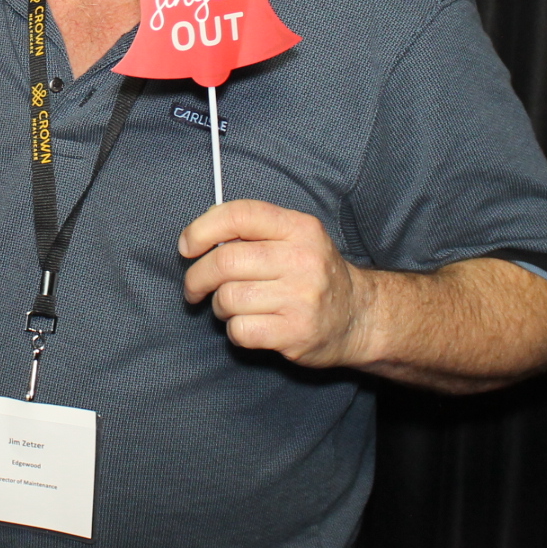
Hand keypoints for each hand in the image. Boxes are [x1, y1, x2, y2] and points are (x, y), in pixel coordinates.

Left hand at [179, 200, 373, 367]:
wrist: (359, 317)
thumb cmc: (313, 274)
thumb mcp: (295, 238)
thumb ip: (254, 230)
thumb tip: (199, 233)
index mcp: (299, 228)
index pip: (239, 215)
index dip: (202, 229)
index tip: (186, 246)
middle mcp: (302, 259)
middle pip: (225, 261)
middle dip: (197, 277)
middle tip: (194, 287)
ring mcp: (301, 298)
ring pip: (228, 298)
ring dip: (219, 305)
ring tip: (232, 306)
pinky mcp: (295, 333)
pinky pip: (239, 329)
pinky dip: (234, 329)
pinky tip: (248, 325)